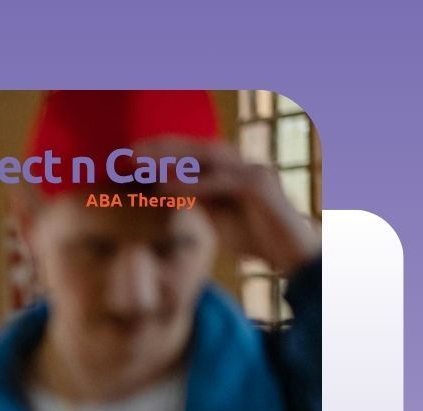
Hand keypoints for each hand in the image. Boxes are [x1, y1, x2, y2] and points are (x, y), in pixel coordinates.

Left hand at [144, 136, 318, 274]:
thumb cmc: (257, 237)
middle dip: (164, 146)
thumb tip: (165, 190)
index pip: (194, 153)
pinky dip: (193, 183)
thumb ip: (197, 201)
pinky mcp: (259, 185)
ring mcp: (252, 171)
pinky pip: (220, 181)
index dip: (164, 151)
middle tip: (130, 150)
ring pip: (208, 157)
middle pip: (198, 147)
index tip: (132, 154)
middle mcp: (242, 164)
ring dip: (173, 157)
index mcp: (232, 170)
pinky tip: (167, 186)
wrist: (292, 253)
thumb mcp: (218, 217)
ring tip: (143, 161)